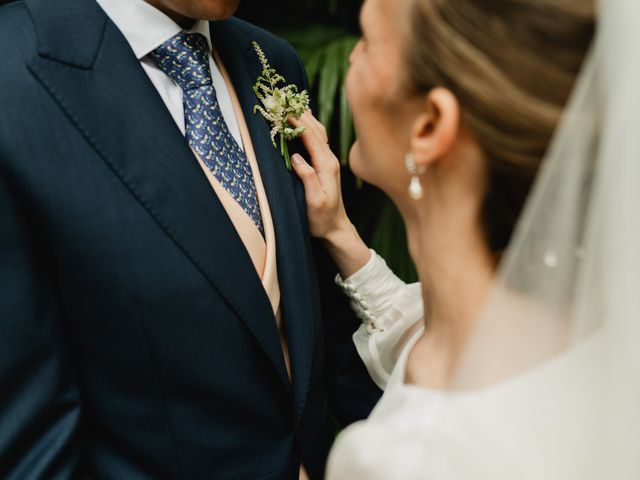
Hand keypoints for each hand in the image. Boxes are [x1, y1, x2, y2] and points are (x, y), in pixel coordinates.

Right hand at [290, 111, 350, 238]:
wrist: (336, 227)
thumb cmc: (322, 218)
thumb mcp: (314, 201)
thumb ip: (308, 178)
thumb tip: (296, 157)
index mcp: (327, 165)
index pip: (311, 137)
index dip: (298, 123)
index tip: (285, 111)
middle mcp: (330, 159)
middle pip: (316, 130)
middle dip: (300, 114)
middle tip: (285, 100)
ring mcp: (329, 160)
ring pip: (318, 132)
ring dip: (305, 117)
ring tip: (292, 103)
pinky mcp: (325, 164)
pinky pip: (318, 139)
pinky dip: (309, 126)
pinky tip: (304, 119)